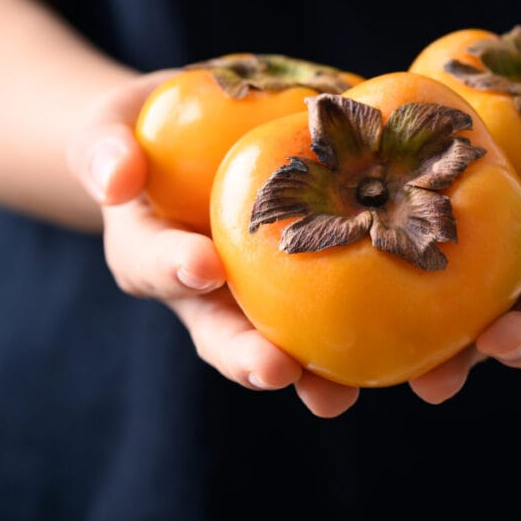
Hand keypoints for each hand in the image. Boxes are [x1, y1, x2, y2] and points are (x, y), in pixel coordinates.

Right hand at [66, 70, 360, 417]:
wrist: (211, 130)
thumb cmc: (153, 131)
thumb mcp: (113, 126)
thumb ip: (104, 147)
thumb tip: (115, 179)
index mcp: (159, 256)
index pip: (158, 267)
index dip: (177, 269)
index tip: (203, 266)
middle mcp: (216, 291)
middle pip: (227, 335)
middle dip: (250, 357)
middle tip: (277, 370)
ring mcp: (270, 291)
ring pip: (293, 343)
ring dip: (319, 374)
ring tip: (342, 394)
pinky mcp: (326, 271)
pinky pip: (356, 303)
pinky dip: (388, 325)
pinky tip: (416, 343)